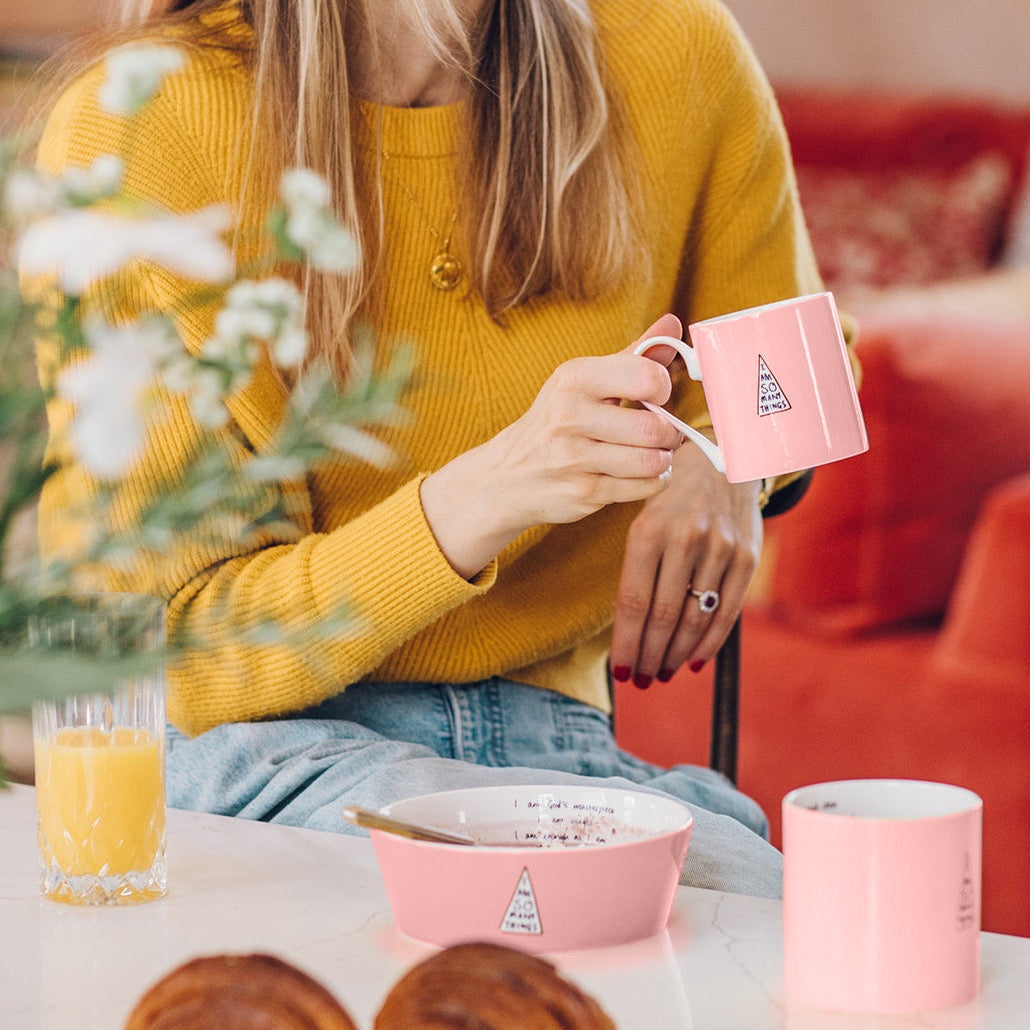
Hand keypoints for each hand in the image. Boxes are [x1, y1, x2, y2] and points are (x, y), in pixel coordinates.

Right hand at [421, 315, 684, 578]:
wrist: (507, 476)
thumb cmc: (556, 422)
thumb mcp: (584, 381)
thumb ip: (632, 355)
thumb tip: (672, 323)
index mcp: (574, 378)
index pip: (648, 377)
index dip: (664, 388)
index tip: (655, 396)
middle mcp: (569, 415)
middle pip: (654, 426)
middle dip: (668, 432)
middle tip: (660, 432)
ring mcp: (574, 458)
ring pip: (653, 460)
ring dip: (662, 459)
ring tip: (649, 453)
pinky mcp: (583, 492)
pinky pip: (645, 487)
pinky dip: (652, 481)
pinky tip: (637, 473)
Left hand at [608, 440, 763, 687]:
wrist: (724, 458)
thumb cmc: (670, 498)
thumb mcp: (642, 521)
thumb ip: (636, 570)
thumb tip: (629, 632)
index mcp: (648, 530)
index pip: (632, 602)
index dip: (626, 644)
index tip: (621, 673)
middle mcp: (685, 539)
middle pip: (664, 617)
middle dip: (649, 656)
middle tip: (641, 680)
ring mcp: (720, 548)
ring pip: (696, 619)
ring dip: (676, 655)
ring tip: (662, 672)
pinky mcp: (747, 557)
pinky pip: (727, 612)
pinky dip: (709, 643)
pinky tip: (693, 661)